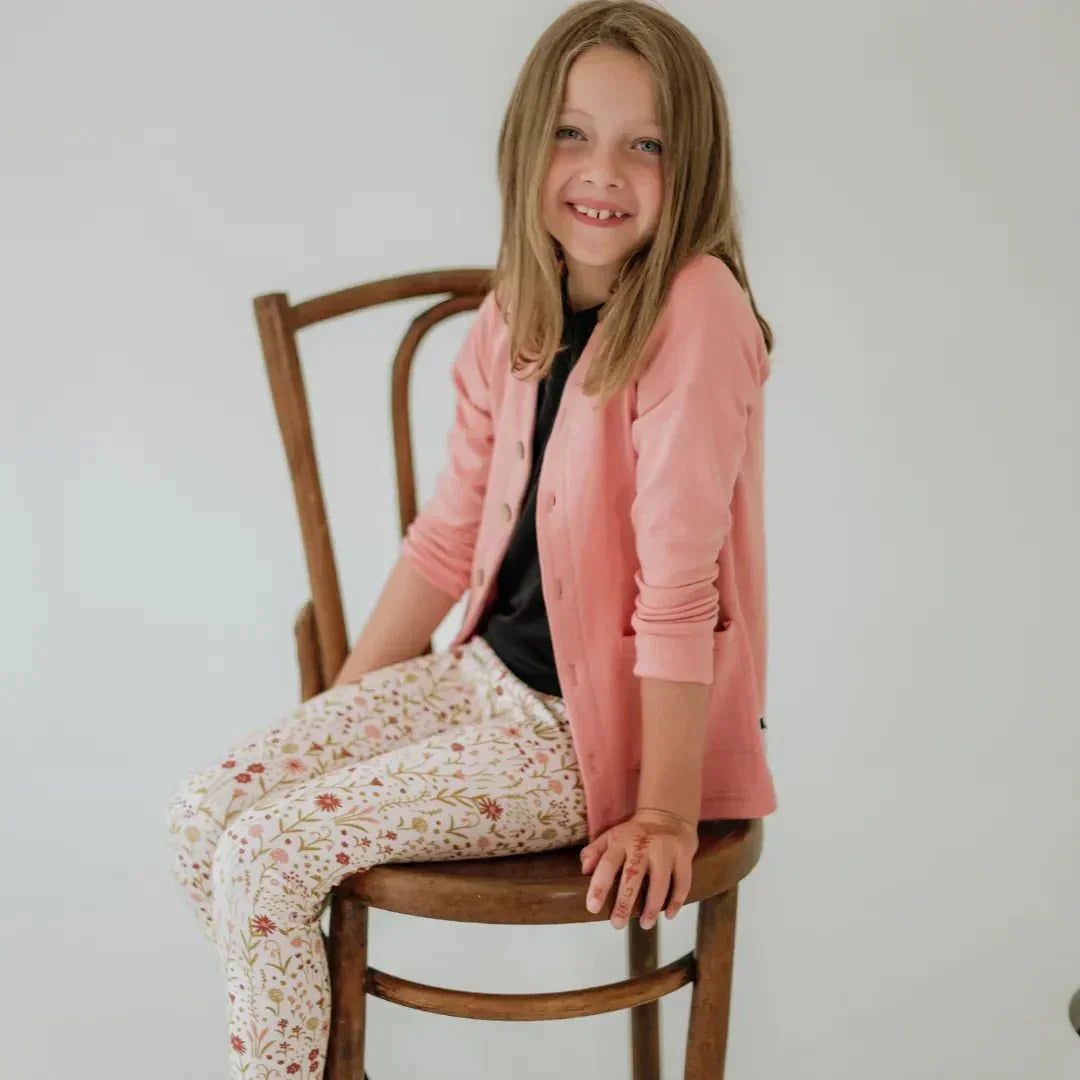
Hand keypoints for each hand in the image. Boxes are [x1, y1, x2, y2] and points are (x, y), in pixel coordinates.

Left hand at [579, 807, 698, 929]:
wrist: (667, 814)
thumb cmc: (634, 833)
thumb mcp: (611, 836)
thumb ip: (595, 852)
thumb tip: (584, 870)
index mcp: (621, 841)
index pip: (607, 864)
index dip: (599, 886)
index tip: (593, 908)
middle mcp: (643, 845)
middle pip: (633, 876)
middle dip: (625, 903)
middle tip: (617, 924)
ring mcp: (665, 849)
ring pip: (660, 882)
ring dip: (652, 907)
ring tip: (645, 924)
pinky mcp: (683, 855)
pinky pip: (682, 881)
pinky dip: (676, 900)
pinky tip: (669, 915)